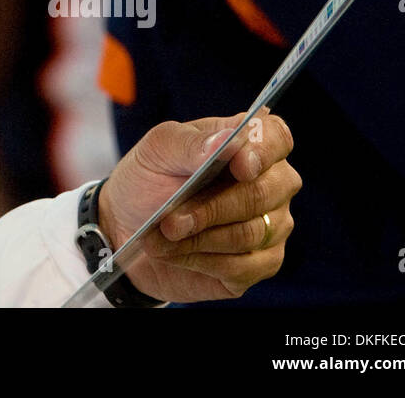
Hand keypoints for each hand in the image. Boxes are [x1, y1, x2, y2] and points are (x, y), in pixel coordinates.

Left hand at [98, 109, 299, 303]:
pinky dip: (203, 260)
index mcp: (247, 142)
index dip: (264, 152)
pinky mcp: (261, 263)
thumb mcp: (157, 150)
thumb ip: (191, 143)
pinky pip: (243, 266)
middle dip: (213, 207)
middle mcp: (270, 182)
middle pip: (263, 193)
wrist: (129, 225)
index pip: (276, 138)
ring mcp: (272, 224)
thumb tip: (228, 140)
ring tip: (164, 234)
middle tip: (171, 219)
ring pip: (250, 233)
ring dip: (199, 236)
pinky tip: (175, 253)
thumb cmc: (149, 177)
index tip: (240, 166)